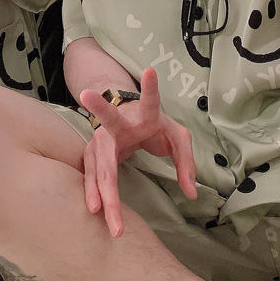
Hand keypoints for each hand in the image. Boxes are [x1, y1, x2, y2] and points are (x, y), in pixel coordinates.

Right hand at [79, 68, 195, 237]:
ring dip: (103, 188)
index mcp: (144, 116)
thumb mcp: (177, 140)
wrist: (125, 122)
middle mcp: (118, 124)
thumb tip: (191, 194)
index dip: (151, 88)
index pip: (150, 102)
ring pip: (101, 161)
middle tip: (87, 94)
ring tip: (102, 210)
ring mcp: (102, 139)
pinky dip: (94, 193)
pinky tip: (95, 209)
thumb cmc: (154, 129)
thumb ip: (186, 164)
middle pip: (109, 120)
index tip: (150, 69)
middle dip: (99, 106)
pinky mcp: (93, 155)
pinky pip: (92, 177)